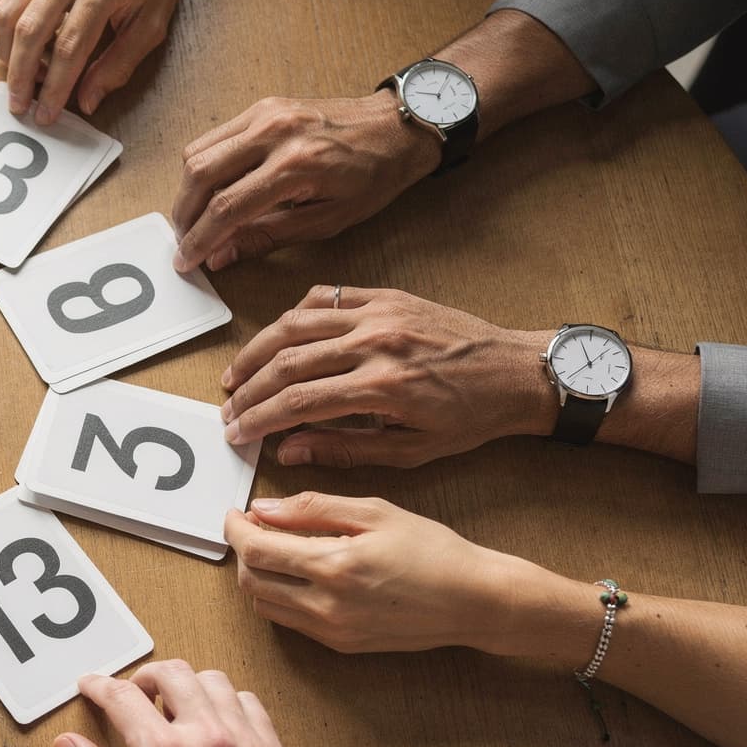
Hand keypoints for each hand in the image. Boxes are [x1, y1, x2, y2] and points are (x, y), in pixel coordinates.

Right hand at [55, 662, 365, 746]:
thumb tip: (69, 746)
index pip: (121, 696)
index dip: (99, 686)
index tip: (91, 685)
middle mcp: (205, 734)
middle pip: (170, 672)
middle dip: (144, 676)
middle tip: (135, 694)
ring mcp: (242, 737)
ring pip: (210, 679)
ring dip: (186, 685)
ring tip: (176, 709)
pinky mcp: (269, 746)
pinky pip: (246, 700)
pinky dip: (225, 701)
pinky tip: (215, 722)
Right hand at [172, 91, 438, 271]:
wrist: (397, 128)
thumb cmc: (372, 176)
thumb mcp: (326, 221)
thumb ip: (267, 237)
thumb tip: (221, 255)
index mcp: (297, 165)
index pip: (227, 207)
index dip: (200, 239)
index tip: (187, 261)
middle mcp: (275, 132)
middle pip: (202, 175)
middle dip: (185, 216)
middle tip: (185, 243)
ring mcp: (265, 113)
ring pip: (198, 153)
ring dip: (188, 191)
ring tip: (194, 220)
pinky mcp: (261, 106)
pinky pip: (213, 137)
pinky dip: (202, 167)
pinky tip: (209, 190)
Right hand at [220, 287, 552, 467]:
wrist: (517, 372)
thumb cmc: (471, 418)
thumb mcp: (413, 450)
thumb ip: (344, 450)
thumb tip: (288, 450)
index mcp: (385, 387)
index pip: (299, 401)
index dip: (260, 419)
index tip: (237, 433)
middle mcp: (377, 342)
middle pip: (287, 362)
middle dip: (249, 389)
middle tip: (229, 409)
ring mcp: (379, 312)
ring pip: (294, 324)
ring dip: (257, 351)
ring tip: (237, 375)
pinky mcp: (385, 295)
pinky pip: (322, 297)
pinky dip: (293, 316)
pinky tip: (278, 339)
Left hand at [225, 492, 538, 653]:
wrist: (475, 601)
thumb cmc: (433, 550)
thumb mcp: (374, 512)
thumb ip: (313, 508)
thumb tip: (263, 509)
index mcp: (334, 566)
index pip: (256, 550)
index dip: (236, 529)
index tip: (234, 513)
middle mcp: (327, 606)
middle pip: (252, 581)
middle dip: (242, 552)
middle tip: (253, 527)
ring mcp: (332, 631)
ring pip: (265, 606)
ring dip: (257, 576)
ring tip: (274, 549)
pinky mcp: (341, 645)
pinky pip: (290, 622)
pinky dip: (280, 596)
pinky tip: (298, 574)